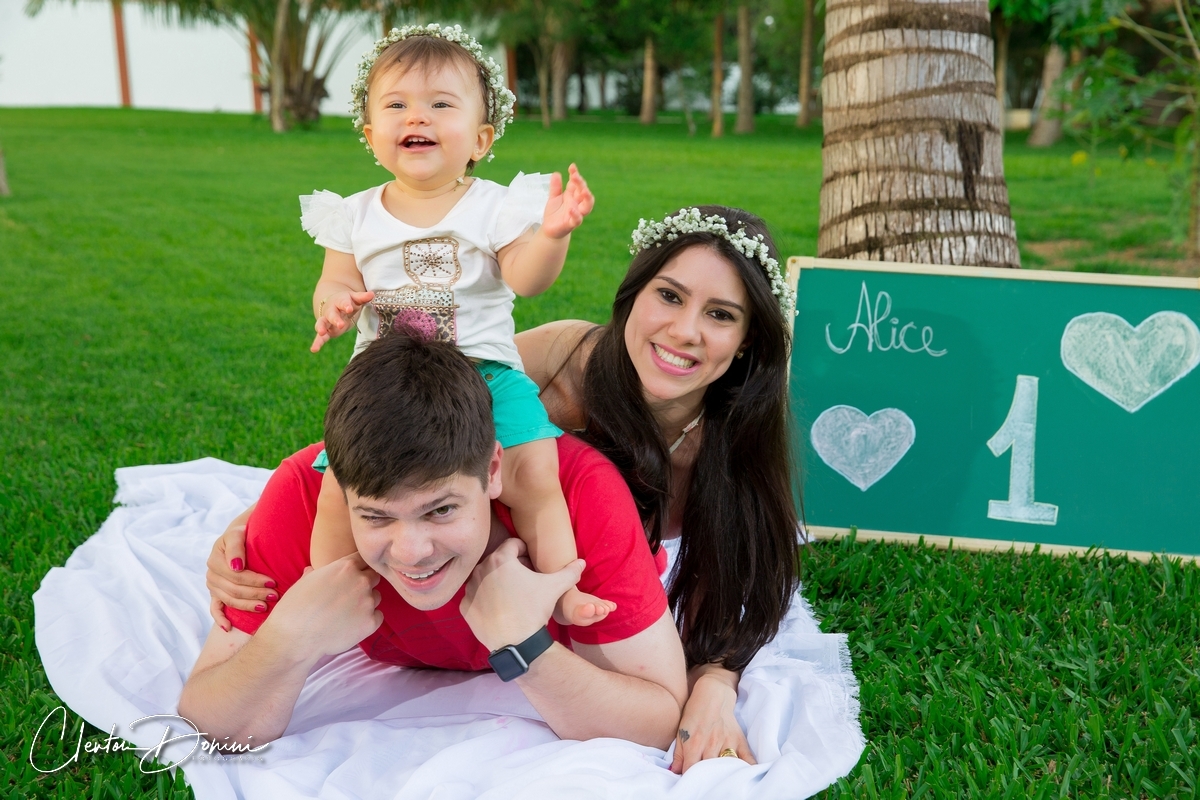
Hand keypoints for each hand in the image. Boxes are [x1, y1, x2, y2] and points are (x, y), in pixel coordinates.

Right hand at [206, 508, 276, 631]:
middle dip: (255, 593)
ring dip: (247, 605)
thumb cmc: (247, 529)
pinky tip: (229, 627)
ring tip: (266, 607)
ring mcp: (212, 583)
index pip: (236, 574)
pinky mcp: (215, 592)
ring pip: (229, 599)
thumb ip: (236, 544)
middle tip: (275, 595)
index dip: (255, 580)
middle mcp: (211, 570)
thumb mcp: (240, 530)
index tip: (273, 581)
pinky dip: (220, 618)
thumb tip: (236, 566)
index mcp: (217, 555)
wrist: (244, 531)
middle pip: (234, 588)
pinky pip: (215, 608)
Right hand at [262, 554, 382, 660]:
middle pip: (374, 577)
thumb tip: (313, 570)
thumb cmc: (295, 608)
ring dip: (366, 602)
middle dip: (364, 584)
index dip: (359, 567)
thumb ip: (317, 573)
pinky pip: (378, 616)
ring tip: (347, 613)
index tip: (353, 575)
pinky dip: (369, 620)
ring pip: (376, 597)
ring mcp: (368, 602)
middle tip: (349, 597)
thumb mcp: (304, 582)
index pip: (364, 559)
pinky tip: (352, 625)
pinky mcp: (371, 622)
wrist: (295, 638)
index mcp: (346, 567)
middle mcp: (361, 581)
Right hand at [311, 290, 373, 351]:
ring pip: (323, 323)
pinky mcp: (326, 331)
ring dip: (321, 328)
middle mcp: (331, 310)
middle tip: (340, 324)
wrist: (333, 303)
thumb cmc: (347, 301)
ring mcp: (327, 321)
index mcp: (339, 301)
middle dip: (335, 319)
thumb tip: (371, 294)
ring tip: (321, 332)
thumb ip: (362, 297)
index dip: (345, 305)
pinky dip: (317, 342)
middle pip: (332, 314)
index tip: (349, 308)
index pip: (342, 302)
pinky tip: (314, 349)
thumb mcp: (354, 298)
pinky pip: (320, 337)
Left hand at [460, 538, 583, 650]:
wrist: (516, 643)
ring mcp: (470, 588)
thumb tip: (581, 563)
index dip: (524, 550)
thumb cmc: (534, 610)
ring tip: (510, 593)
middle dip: (510, 565)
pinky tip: (498, 607)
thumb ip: (569, 572)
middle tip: (524, 578)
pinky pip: (475, 596)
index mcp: (500, 559)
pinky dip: (485, 598)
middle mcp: (481, 570)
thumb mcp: (555, 587)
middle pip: (497, 560)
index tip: (530, 561)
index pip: (512, 544)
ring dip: (495, 581)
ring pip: (484, 577)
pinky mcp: (465, 606)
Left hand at [539, 164, 593, 239]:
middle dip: (581, 184)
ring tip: (584, 191)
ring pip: (587, 206)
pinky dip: (576, 215)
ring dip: (587, 198)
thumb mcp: (553, 198)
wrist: (550, 230)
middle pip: (584, 192)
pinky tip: (571, 209)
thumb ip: (555, 187)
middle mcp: (577, 203)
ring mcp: (576, 213)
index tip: (572, 167)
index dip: (575, 175)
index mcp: (573, 195)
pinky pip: (577, 220)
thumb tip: (556, 173)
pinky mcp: (571, 224)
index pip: (577, 183)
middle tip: (575, 176)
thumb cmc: (554, 213)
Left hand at [670, 670, 755, 773]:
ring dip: (723, 774)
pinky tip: (744, 774)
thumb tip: (674, 771)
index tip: (689, 780)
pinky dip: (747, 767)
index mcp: (694, 742)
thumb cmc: (695, 711)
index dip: (688, 777)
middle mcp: (710, 743)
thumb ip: (679, 753)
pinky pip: (747, 757)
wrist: (713, 693)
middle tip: (704, 781)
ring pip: (726, 766)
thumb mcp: (681, 730)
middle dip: (705, 778)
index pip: (690, 768)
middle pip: (708, 770)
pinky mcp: (739, 739)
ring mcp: (726, 741)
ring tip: (720, 779)